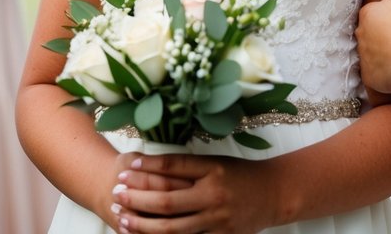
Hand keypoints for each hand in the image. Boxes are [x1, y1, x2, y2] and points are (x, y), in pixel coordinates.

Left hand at [112, 153, 278, 232]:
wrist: (274, 194)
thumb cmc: (241, 175)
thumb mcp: (216, 163)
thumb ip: (188, 166)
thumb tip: (152, 164)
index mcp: (212, 170)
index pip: (173, 166)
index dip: (148, 166)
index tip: (127, 166)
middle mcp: (213, 195)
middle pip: (167, 200)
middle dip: (138, 198)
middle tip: (116, 194)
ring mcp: (216, 220)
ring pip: (173, 228)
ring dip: (144, 225)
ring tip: (123, 219)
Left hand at [355, 0, 390, 93]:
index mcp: (366, 14)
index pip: (373, 14)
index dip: (389, 18)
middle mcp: (361, 36)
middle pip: (372, 35)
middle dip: (384, 36)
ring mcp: (365, 59)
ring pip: (373, 55)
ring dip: (385, 55)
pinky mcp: (371, 79)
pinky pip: (377, 76)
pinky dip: (386, 74)